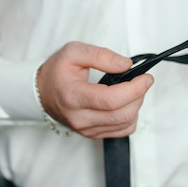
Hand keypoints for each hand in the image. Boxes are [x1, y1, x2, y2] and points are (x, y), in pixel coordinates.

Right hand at [36, 42, 153, 138]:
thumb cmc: (57, 72)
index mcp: (73, 96)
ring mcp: (86, 129)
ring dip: (136, 106)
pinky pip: (122, 131)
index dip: (135, 89)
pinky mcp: (92, 134)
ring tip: (132, 90)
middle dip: (139, 96)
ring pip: (125, 124)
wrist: (41, 92)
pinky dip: (130, 117)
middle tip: (142, 80)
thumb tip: (126, 64)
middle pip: (122, 114)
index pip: (111, 100)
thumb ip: (101, 55)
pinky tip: (126, 103)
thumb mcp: (74, 52)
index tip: (146, 77)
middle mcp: (79, 117)